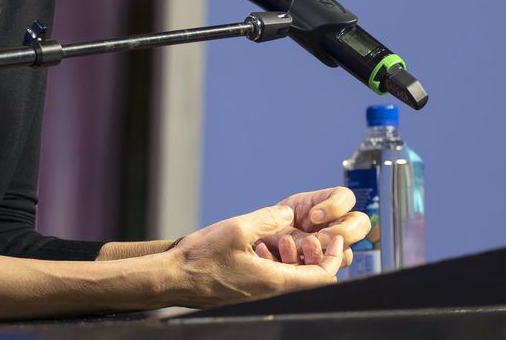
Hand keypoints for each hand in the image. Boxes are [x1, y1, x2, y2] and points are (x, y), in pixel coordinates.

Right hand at [167, 204, 344, 307]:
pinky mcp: (245, 290)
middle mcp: (269, 291)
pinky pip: (271, 278)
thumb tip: (289, 213)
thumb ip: (268, 219)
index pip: (322, 277)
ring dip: (292, 257)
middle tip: (304, 234)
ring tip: (280, 237)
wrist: (172, 279)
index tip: (334, 238)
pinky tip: (258, 245)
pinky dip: (275, 262)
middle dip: (313, 254)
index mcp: (274, 281)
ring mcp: (257, 293)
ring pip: (289, 278)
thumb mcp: (237, 229)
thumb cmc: (200, 259)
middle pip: (308, 279)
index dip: (333, 257)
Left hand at [254, 187, 369, 266]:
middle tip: (318, 239)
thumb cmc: (249, 233)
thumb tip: (301, 233)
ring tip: (302, 253)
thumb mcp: (262, 223)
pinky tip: (287, 266)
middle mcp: (325, 227)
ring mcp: (324, 249)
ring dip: (328, 254)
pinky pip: (325, 275)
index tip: (313, 216)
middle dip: (343, 231)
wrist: (237, 256)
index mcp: (316, 205)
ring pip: (346, 253)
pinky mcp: (316, 270)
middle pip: (360, 224)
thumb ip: (281, 224)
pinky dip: (310, 272)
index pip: (345, 197)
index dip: (336, 206)